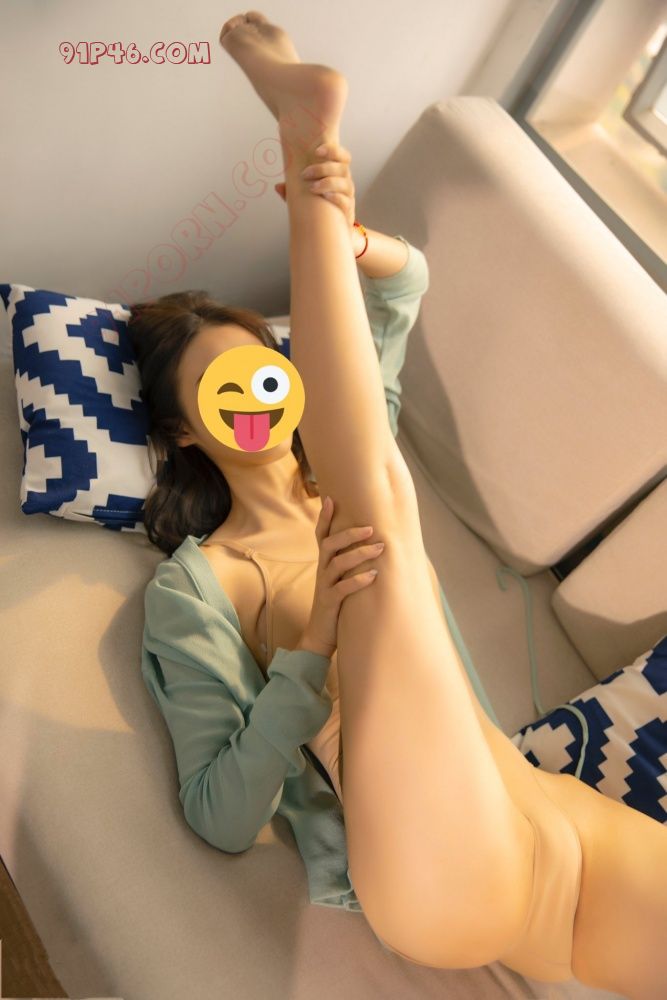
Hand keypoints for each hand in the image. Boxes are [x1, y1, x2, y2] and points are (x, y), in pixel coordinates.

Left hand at [274, 141, 356, 236]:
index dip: (332, 150)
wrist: (333, 232)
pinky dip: (336, 197)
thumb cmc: (319, 207)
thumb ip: (293, 191)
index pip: (342, 156)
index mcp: (338, 173)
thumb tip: (278, 186)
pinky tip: (326, 197)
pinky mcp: (348, 211)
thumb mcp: (305, 196)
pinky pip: (346, 201)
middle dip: (324, 168)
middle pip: (342, 168)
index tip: (317, 151)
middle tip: (305, 174)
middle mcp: (346, 182)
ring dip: (328, 183)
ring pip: (345, 184)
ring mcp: (348, 197)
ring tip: (313, 188)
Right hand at [298, 496, 382, 657]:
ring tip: (379, 548)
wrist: (320, 635)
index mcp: (324, 563)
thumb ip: (346, 561)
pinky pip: (343, 589)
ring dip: (360, 554)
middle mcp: (322, 571)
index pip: (321, 536)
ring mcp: (325, 586)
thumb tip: (368, 541)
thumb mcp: (337, 579)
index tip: (331, 499)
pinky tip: (373, 575)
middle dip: (350, 534)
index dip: (324, 518)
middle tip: (371, 528)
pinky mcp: (330, 603)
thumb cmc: (334, 603)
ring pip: (338, 564)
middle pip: (330, 545)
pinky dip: (358, 580)